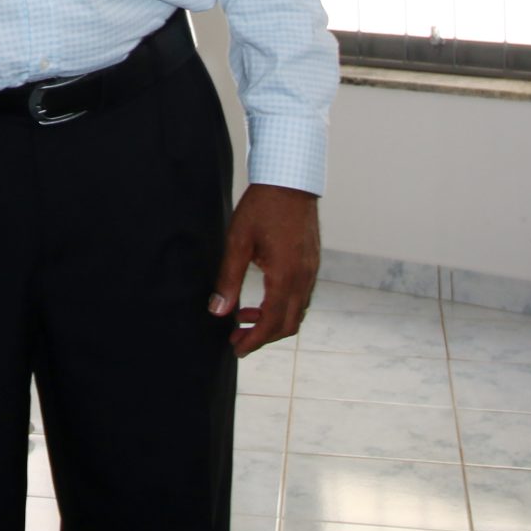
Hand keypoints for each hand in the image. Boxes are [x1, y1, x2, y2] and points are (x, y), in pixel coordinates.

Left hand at [211, 183, 319, 356]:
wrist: (290, 181)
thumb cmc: (261, 208)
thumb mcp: (237, 241)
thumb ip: (229, 279)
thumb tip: (218, 311)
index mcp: (286, 276)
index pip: (271, 322)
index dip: (253, 340)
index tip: (236, 349)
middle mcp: (304, 278)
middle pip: (288, 325)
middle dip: (262, 337)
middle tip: (237, 338)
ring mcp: (311, 271)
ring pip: (297, 312)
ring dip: (272, 321)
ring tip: (244, 316)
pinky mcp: (312, 263)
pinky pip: (302, 296)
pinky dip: (283, 306)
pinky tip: (263, 298)